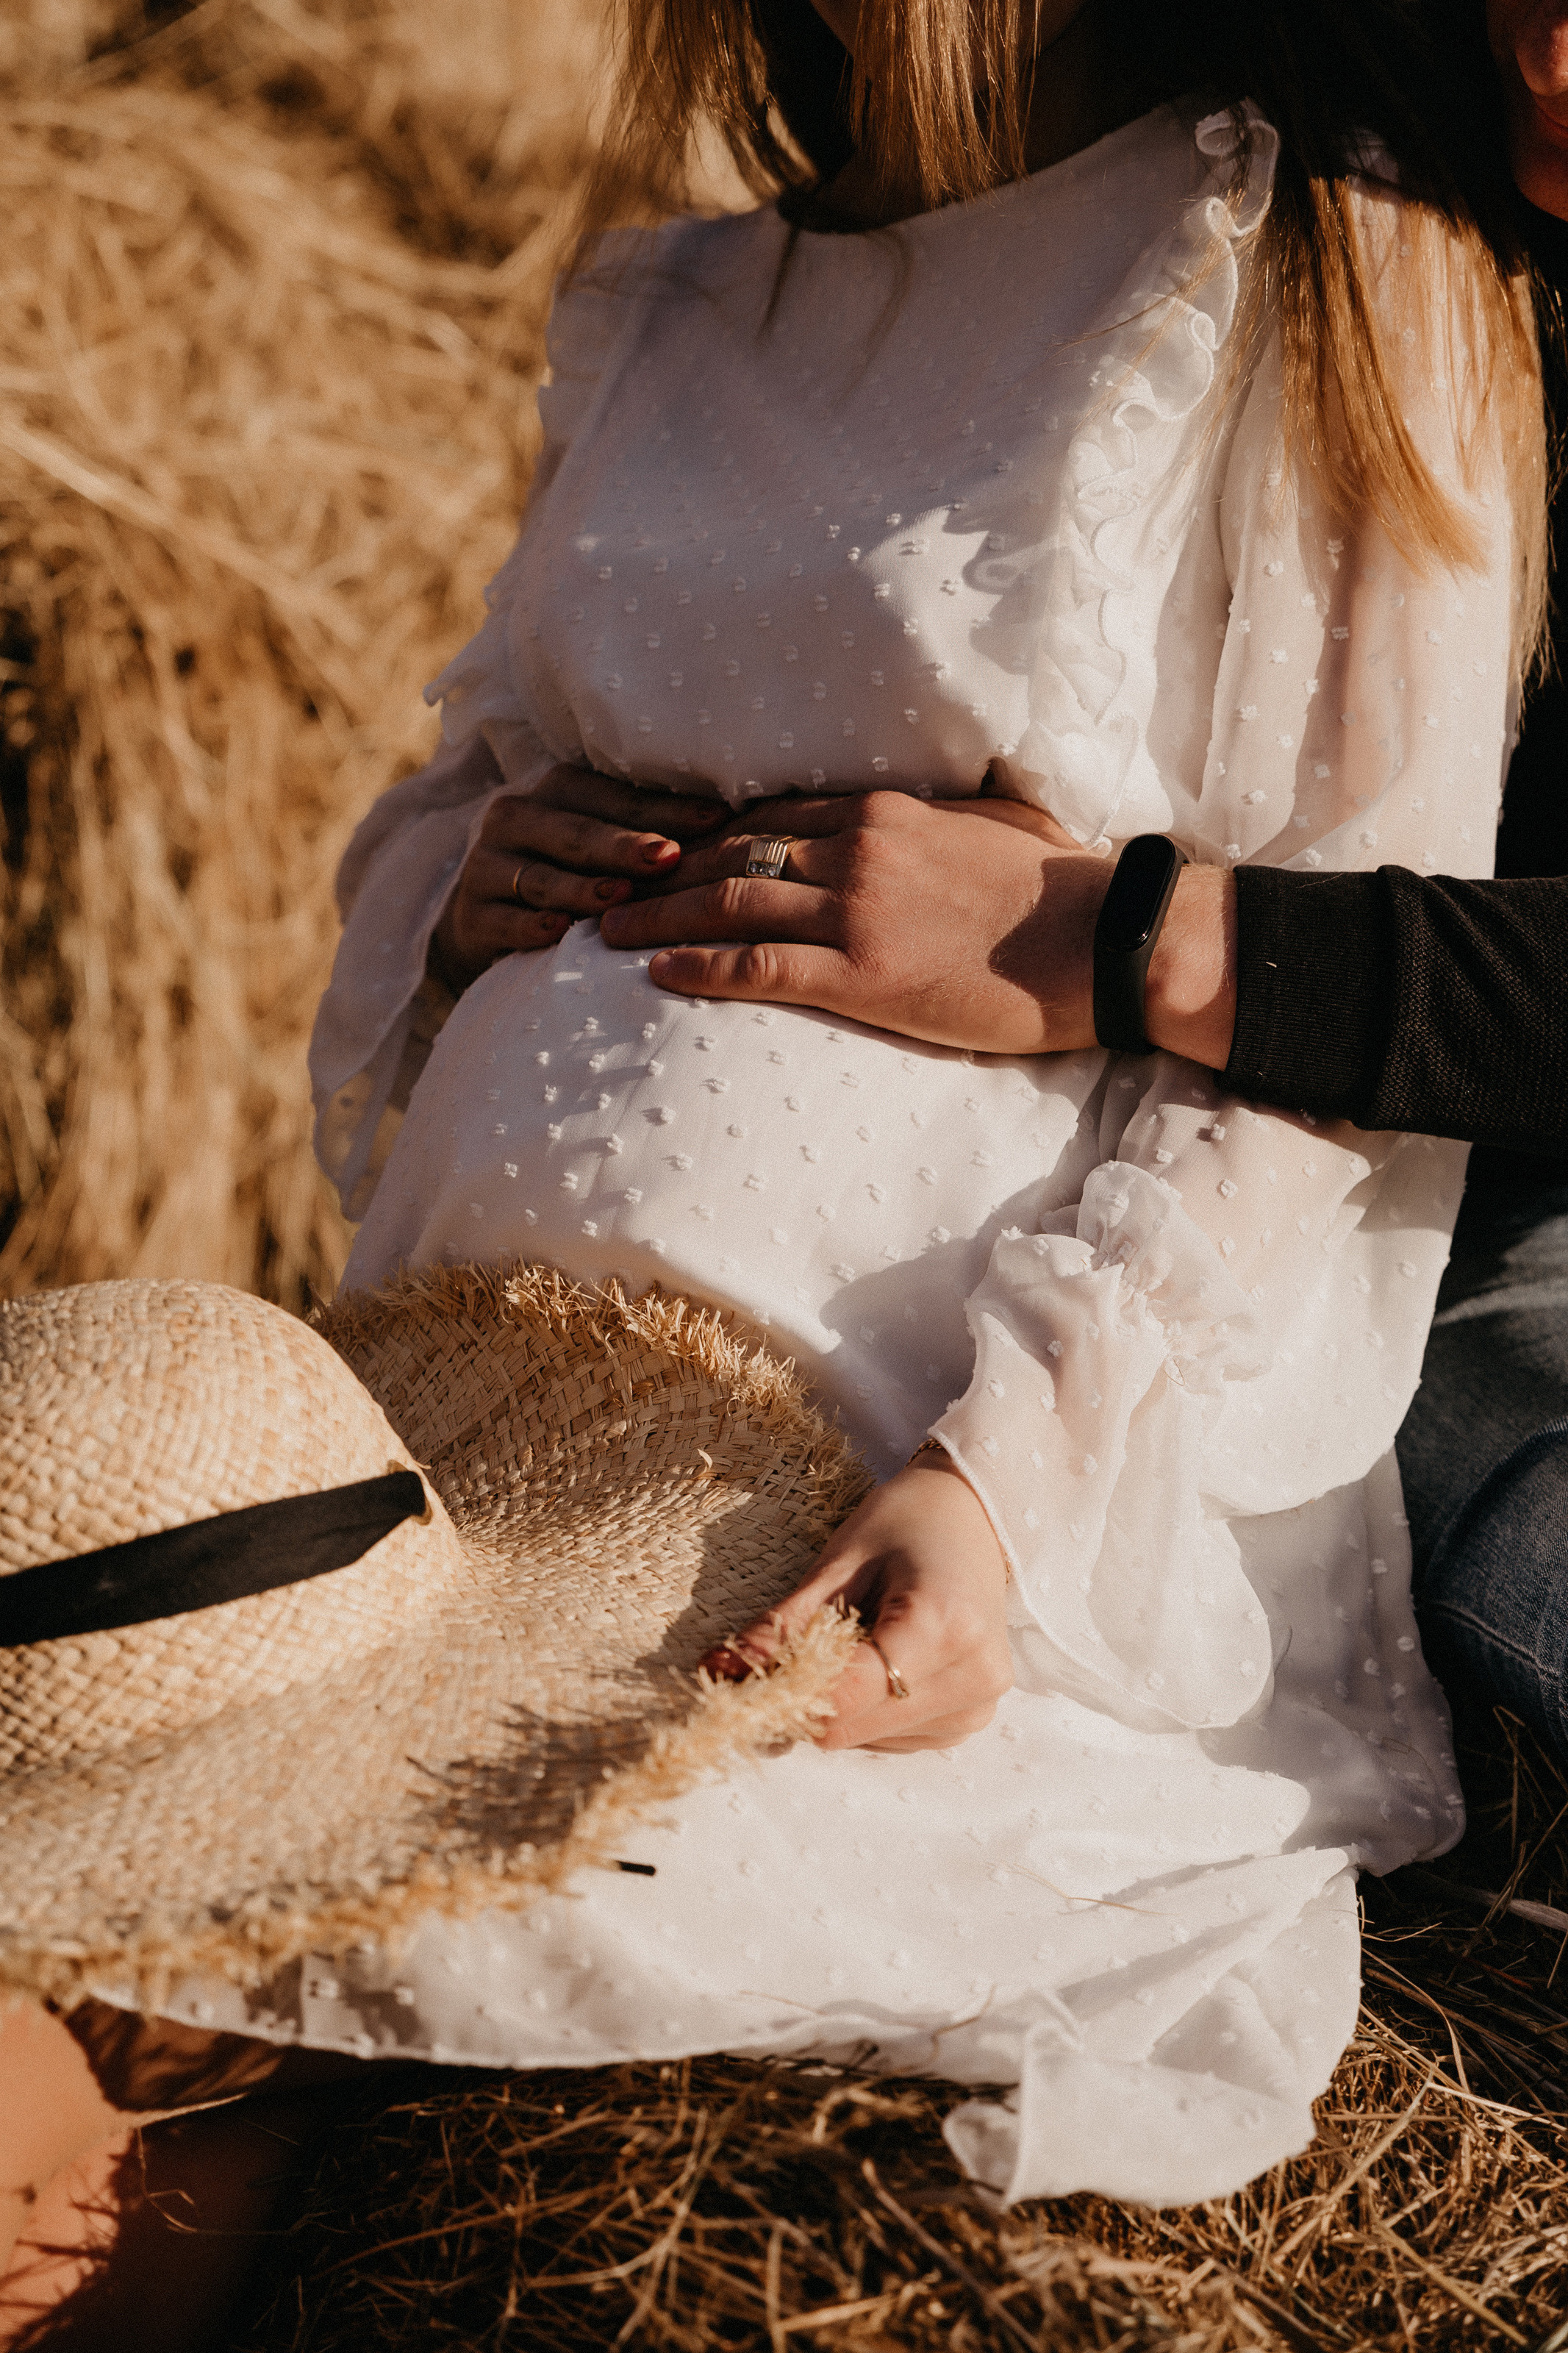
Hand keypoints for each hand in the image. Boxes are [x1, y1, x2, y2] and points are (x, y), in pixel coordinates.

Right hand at [429, 764, 727, 993]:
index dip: (665, 809)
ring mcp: (488, 866)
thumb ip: (653, 831)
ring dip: (582, 888)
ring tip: (620, 898)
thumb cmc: (569, 877)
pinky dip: (530, 927)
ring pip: (541, 877)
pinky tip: (558, 933)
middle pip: (576, 831)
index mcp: (558, 790)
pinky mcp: (470, 915)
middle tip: (668, 857)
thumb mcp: (602, 846)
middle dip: (624, 845)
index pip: (616, 797)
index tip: (718, 819)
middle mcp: (517, 817)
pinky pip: (503, 920)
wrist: (484, 921)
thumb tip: (736, 823)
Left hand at [599, 787, 1110, 1054]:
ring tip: (604, 929)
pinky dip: (698, 965)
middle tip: (607, 884)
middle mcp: (858, 849)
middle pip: (732, 851)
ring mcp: (857, 910)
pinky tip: (657, 971)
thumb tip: (929, 820)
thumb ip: (942, 819)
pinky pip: (757, 965)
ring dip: (657, 915)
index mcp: (886, 812)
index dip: (708, 833)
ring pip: (728, 903)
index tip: (665, 849)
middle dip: (662, 870)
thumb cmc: (1062, 889)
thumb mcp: (996, 827)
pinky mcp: (864, 973)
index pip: (772, 814)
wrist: (1103, 941)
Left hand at [704, 1454, 1012, 1751]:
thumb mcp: (839, 1560)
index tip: (733, 1670)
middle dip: (802, 1695)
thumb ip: (784, 1625)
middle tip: (786, 1646)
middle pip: (848, 1727)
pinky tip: (879, 1658)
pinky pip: (887, 1737)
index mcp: (944, 1626)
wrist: (974, 1516)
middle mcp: (971, 1677)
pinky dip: (865, 1708)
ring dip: (836, 1702)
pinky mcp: (970, 1720)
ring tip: (855, 1636)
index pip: (844, 1695)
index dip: (780, 1689)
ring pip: (862, 1739)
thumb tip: (718, 1671)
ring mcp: (976, 1706)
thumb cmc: (907, 1522)